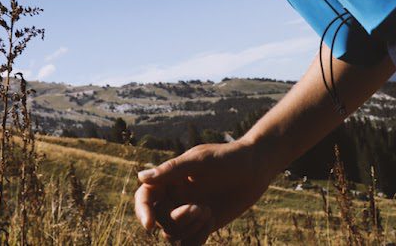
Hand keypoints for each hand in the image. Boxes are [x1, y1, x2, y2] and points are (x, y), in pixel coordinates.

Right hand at [135, 139, 277, 244]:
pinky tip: (212, 219)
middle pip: (159, 221)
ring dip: (189, 228)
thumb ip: (172, 170)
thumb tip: (141, 177)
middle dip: (176, 220)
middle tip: (200, 209)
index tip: (150, 225)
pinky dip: (197, 238)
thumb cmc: (227, 158)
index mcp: (170, 179)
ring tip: (208, 212)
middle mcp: (175, 197)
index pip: (145, 197)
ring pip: (172, 235)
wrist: (255, 169)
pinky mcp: (202, 226)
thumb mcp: (200, 161)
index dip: (142, 212)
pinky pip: (188, 244)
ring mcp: (188, 213)